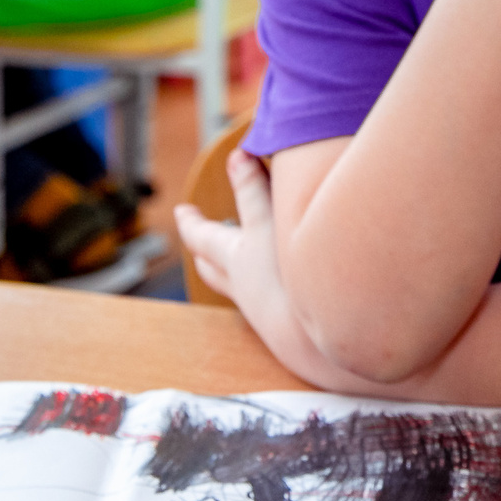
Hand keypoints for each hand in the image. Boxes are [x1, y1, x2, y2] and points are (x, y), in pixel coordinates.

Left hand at [175, 150, 287, 320]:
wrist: (318, 345)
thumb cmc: (290, 279)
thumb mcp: (270, 222)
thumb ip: (254, 189)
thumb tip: (237, 155)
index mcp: (236, 259)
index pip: (203, 237)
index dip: (192, 221)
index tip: (182, 211)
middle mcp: (245, 287)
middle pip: (215, 267)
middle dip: (207, 250)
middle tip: (200, 241)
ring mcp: (267, 311)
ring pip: (241, 288)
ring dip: (236, 274)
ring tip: (242, 266)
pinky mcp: (291, 328)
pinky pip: (271, 305)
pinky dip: (271, 293)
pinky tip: (291, 290)